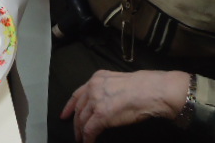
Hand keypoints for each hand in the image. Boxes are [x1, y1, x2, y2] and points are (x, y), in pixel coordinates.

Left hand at [60, 70, 188, 142]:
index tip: (64, 115)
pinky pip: (89, 130)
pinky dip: (87, 139)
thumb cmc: (142, 87)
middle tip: (75, 133)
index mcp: (96, 78)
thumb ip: (107, 89)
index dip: (69, 106)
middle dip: (75, 123)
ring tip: (81, 140)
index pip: (77, 94)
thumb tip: (104, 102)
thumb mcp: (118, 81)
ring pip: (81, 120)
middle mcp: (93, 87)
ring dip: (80, 133)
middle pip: (78, 109)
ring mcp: (96, 101)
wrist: (151, 91)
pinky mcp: (101, 115)